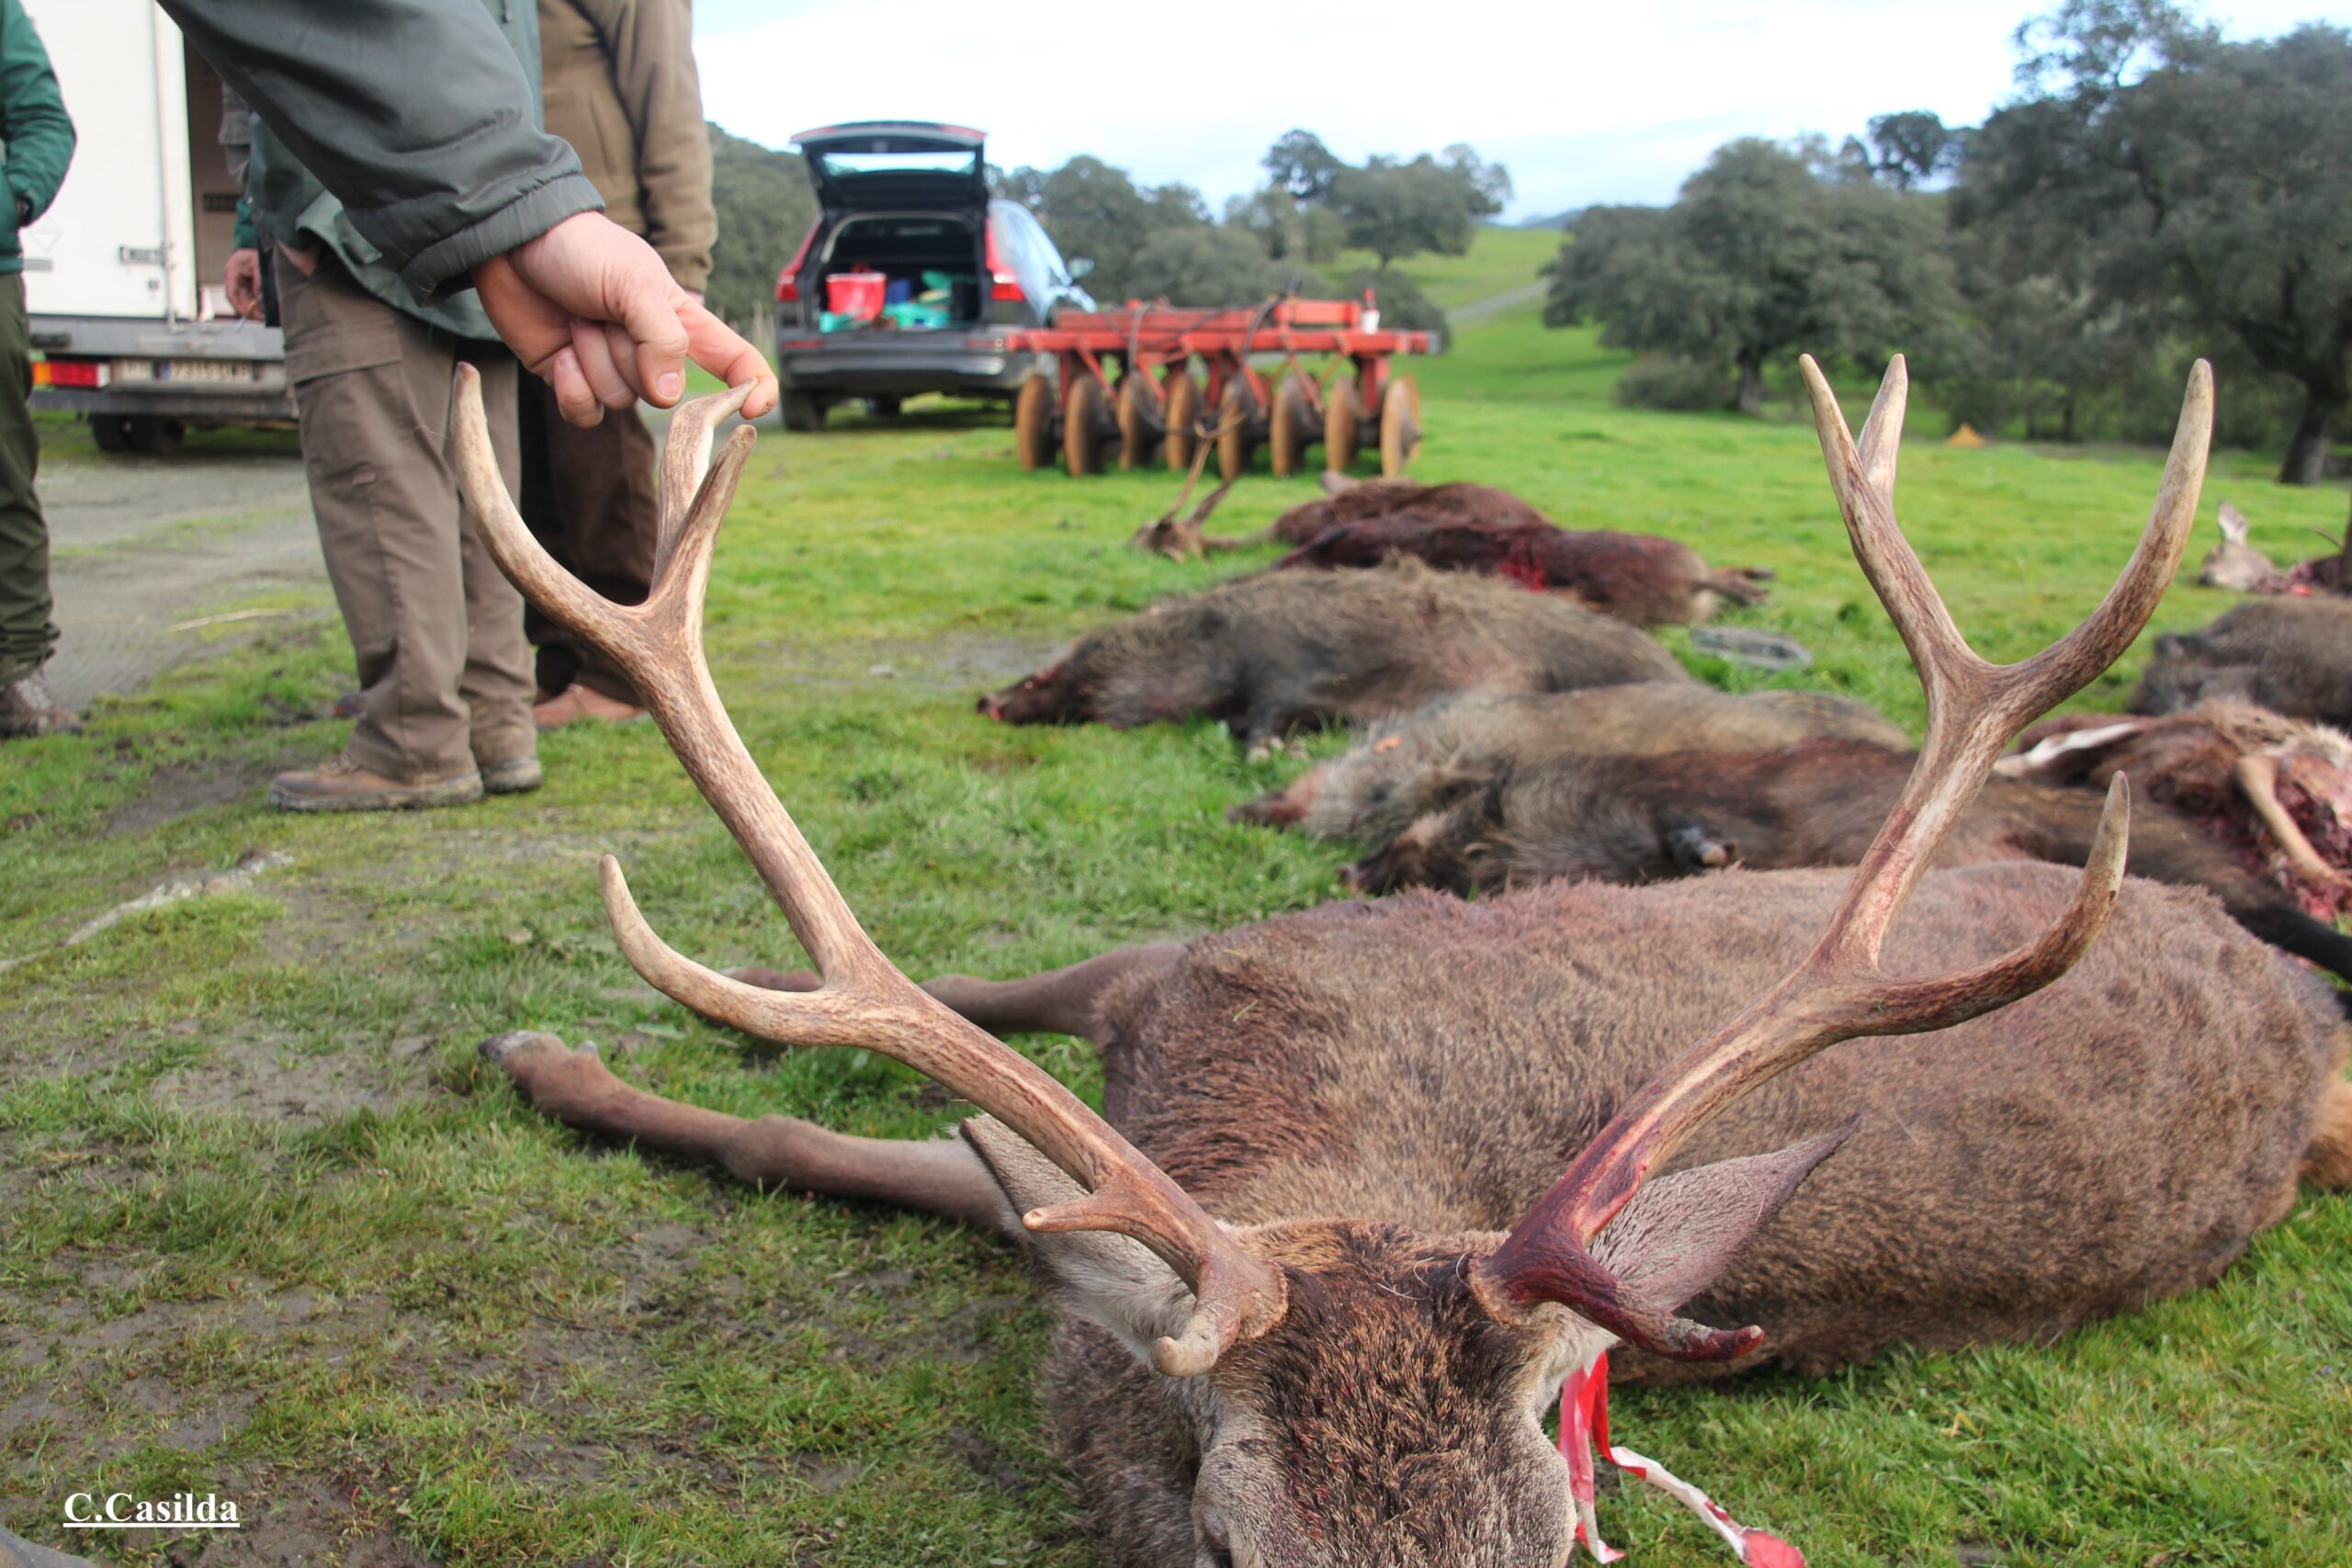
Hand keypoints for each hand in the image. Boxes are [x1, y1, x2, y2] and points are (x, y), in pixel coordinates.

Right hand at [224, 248, 264, 319]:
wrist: (257, 246)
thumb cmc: (256, 253)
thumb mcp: (259, 264)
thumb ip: (258, 281)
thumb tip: (258, 298)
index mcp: (232, 271)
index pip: (232, 293)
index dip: (238, 305)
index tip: (248, 314)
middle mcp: (232, 278)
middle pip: (236, 298)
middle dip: (246, 309)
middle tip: (259, 317)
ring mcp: (236, 281)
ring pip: (241, 298)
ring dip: (250, 307)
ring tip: (261, 316)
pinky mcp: (243, 283)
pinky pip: (246, 295)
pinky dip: (253, 303)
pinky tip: (260, 309)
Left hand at [473, 213, 775, 424]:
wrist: (513, 246)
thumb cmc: (582, 251)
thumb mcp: (634, 283)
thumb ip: (662, 339)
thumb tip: (670, 397)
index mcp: (680, 322)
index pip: (734, 361)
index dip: (753, 387)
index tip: (754, 408)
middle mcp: (651, 351)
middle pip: (663, 394)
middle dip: (629, 357)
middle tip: (603, 313)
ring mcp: (612, 369)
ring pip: (622, 403)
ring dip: (593, 360)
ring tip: (577, 319)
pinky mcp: (574, 382)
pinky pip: (587, 413)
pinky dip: (572, 388)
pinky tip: (560, 352)